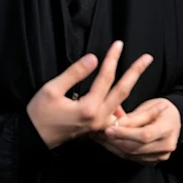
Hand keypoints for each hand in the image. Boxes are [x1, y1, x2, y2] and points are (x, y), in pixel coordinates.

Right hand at [26, 41, 152, 148]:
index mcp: (88, 108)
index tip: (119, 44)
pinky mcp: (100, 128)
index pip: (105, 78)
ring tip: (149, 80)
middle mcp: (100, 118)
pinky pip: (120, 116)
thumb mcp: (51, 90)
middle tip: (148, 58)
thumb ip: (74, 73)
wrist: (34, 138)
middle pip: (123, 91)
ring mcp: (102, 125)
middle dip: (136, 72)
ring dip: (136, 90)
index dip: (112, 59)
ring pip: (124, 105)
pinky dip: (130, 108)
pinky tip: (138, 101)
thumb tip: (94, 58)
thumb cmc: (39, 113)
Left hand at [96, 98, 181, 165]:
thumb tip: (114, 125)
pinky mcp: (153, 161)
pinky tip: (109, 143)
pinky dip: (118, 151)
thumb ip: (132, 118)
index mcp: (168, 128)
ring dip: (113, 146)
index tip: (109, 129)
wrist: (173, 119)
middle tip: (98, 133)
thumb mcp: (149, 107)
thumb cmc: (161, 110)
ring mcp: (161, 156)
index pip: (144, 135)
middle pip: (136, 147)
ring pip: (131, 154)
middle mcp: (167, 145)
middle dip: (115, 141)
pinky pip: (132, 158)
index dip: (124, 133)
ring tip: (100, 137)